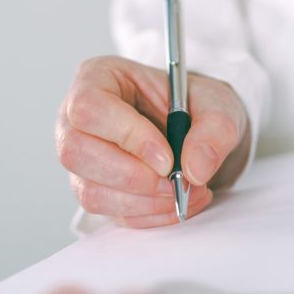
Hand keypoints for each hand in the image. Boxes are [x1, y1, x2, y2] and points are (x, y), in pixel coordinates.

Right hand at [56, 56, 249, 226]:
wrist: (197, 131)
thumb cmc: (195, 105)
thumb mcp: (217, 103)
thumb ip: (214, 129)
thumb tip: (195, 168)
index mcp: (98, 78)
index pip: (89, 108)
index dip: (126, 136)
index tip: (167, 157)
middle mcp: (76, 119)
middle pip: (75, 152)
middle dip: (133, 176)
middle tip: (176, 181)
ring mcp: (82, 159)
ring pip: (90, 191)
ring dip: (144, 201)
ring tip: (184, 191)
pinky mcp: (95, 190)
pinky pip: (111, 213)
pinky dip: (148, 214)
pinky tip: (176, 202)